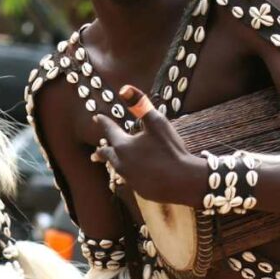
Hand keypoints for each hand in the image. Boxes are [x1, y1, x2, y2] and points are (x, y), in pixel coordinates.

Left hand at [91, 86, 207, 205]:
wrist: (183, 180)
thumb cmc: (170, 149)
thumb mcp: (156, 122)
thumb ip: (140, 104)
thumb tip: (123, 88)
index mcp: (123, 146)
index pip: (109, 131)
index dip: (103, 122)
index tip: (97, 117)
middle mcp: (122, 163)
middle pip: (107, 155)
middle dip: (101, 151)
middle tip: (95, 152)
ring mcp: (130, 179)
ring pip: (118, 168)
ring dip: (115, 163)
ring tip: (114, 162)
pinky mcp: (140, 190)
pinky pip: (131, 180)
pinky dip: (130, 174)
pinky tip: (135, 174)